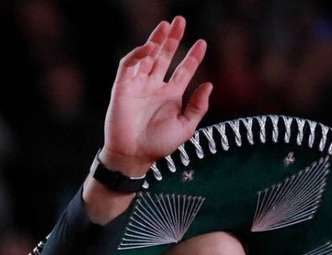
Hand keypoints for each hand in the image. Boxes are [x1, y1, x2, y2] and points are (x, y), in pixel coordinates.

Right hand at [101, 16, 211, 175]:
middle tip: (180, 21)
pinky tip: (150, 47)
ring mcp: (138, 85)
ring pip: (147, 57)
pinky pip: (129, 65)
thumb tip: (209, 85)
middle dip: (172, 39)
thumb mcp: (185, 127)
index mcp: (170, 96)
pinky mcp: (122, 87)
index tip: (202, 43)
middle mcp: (154, 87)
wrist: (134, 156)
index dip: (192, 57)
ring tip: (166, 25)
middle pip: (164, 57)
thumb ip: (198, 107)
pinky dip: (138, 55)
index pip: (183, 71)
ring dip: (156, 40)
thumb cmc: (158, 146)